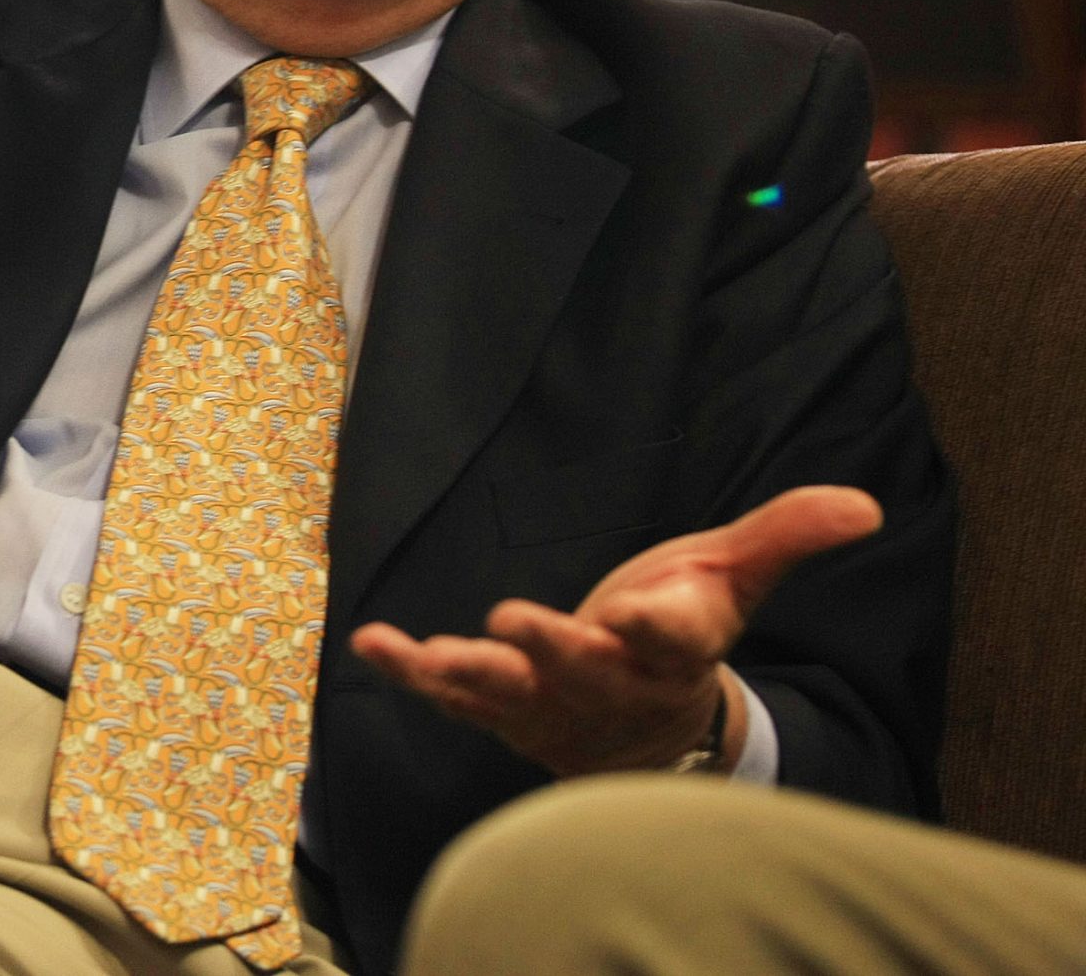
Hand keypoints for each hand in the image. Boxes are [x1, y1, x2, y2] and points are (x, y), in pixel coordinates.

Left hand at [349, 485, 882, 775]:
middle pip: (583, 674)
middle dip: (550, 651)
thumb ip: (786, 534)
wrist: (649, 730)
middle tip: (513, 622)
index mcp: (674, 651)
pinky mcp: (498, 709)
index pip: (674, 641)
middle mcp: (610, 685)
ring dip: (471, 678)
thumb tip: (863, 502)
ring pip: (510, 698)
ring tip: (436, 656)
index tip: (637, 609)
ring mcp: (548, 704)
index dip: (656, 625)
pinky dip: (409, 671)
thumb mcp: (735, 577)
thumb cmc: (685, 629)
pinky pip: (448, 694)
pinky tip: (370, 642)